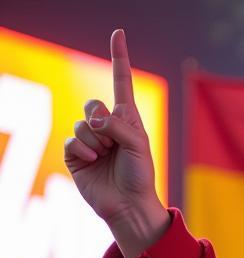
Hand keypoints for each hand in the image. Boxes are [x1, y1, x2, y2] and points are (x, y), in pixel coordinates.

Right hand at [64, 29, 167, 257]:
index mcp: (127, 120)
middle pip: (92, 104)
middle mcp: (107, 127)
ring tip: (106, 158)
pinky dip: (83, 150)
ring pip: (81, 123)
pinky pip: (72, 140)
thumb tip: (92, 122)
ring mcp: (90, 140)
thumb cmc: (140, 176)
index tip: (118, 34)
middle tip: (113, 145)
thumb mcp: (138, 145)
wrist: (129, 205)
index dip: (119, 58)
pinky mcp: (76, 155)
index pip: (121, 83)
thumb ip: (118, 125)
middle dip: (102, 123)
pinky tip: (92, 162)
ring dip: (95, 141)